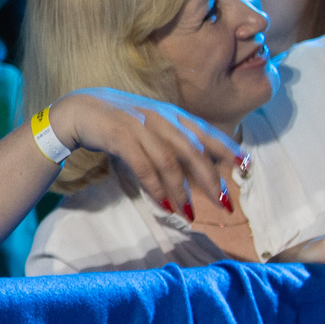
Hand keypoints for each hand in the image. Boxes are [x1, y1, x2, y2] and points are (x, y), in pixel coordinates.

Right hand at [47, 88, 247, 217]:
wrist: (78, 110)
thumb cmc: (118, 122)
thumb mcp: (150, 127)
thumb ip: (173, 141)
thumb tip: (200, 167)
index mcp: (170, 114)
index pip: (205, 132)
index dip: (226, 148)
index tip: (246, 166)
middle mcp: (159, 117)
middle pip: (192, 150)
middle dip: (210, 179)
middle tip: (223, 204)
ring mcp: (139, 125)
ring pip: (169, 161)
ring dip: (181, 190)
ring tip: (189, 213)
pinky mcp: (119, 135)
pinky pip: (143, 165)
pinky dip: (155, 187)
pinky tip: (163, 203)